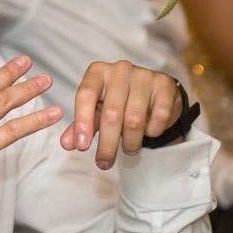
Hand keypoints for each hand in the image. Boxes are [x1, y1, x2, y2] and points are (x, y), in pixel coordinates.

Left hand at [62, 61, 184, 168]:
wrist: (153, 92)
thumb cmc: (119, 101)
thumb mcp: (96, 111)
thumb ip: (81, 126)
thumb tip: (67, 144)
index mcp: (98, 72)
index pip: (85, 95)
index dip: (82, 123)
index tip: (81, 147)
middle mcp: (120, 69)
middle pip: (111, 113)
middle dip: (107, 144)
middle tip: (104, 163)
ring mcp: (144, 75)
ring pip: (134, 119)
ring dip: (131, 142)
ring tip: (129, 149)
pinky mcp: (164, 84)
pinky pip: (158, 116)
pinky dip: (152, 131)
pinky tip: (148, 131)